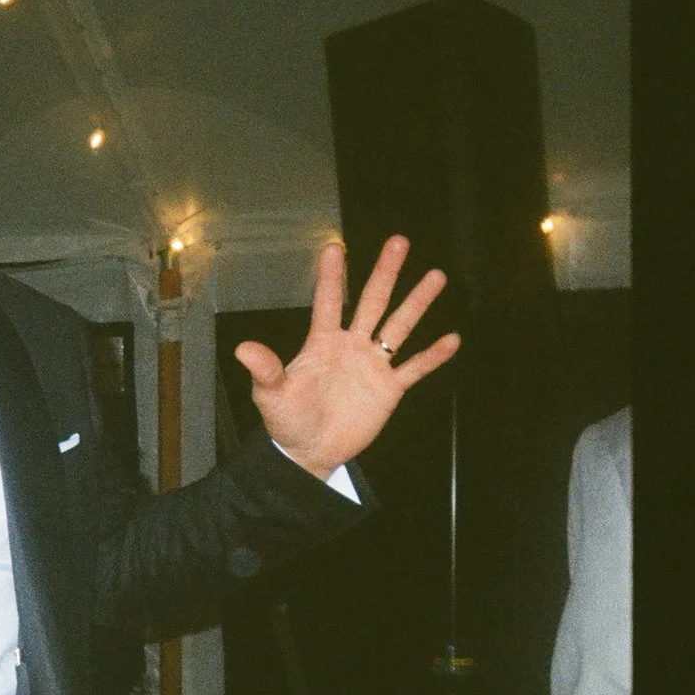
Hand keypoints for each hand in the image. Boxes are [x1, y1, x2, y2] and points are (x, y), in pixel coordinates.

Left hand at [234, 235, 459, 479]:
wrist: (311, 452)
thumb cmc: (288, 421)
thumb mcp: (271, 395)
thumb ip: (265, 370)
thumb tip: (243, 349)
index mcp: (322, 342)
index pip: (328, 302)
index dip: (331, 276)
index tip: (334, 247)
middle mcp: (351, 345)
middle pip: (373, 302)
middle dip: (386, 272)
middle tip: (399, 242)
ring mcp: (372, 365)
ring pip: (399, 327)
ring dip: (417, 302)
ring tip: (436, 277)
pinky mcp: (389, 389)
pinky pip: (414, 368)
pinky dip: (433, 355)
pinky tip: (451, 339)